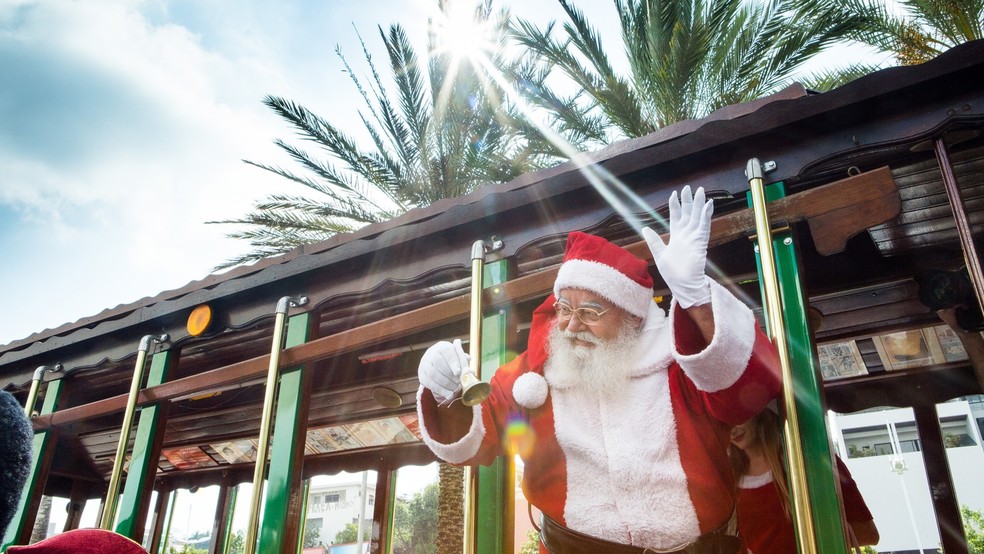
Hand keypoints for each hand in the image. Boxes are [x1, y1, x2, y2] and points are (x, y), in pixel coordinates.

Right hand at [418, 339, 469, 403]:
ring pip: (432, 373)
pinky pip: (429, 383)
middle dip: (449, 375)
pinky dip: (440, 390)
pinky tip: (448, 394)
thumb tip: (468, 363)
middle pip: (438, 362)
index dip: (453, 362)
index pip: (447, 352)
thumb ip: (463, 361)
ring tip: (455, 389)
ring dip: (445, 383)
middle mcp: (431, 353)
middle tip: (459, 383)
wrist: (437, 366)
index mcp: (442, 347)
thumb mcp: (459, 359)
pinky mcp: (422, 375)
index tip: (458, 372)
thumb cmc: (452, 362)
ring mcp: (424, 364)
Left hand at [642, 185, 712, 307]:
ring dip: (699, 204)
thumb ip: (654, 241)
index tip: (674, 194)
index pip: (676, 217)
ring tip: (700, 191)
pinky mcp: (700, 242)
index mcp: (676, 237)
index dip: (676, 205)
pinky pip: (704, 226)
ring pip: (697, 217)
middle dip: (688, 200)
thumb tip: (645, 228)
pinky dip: (706, 215)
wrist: (683, 285)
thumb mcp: (659, 255)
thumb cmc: (673, 274)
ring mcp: (694, 237)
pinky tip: (708, 205)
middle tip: (689, 187)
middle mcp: (686, 235)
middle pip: (688, 213)